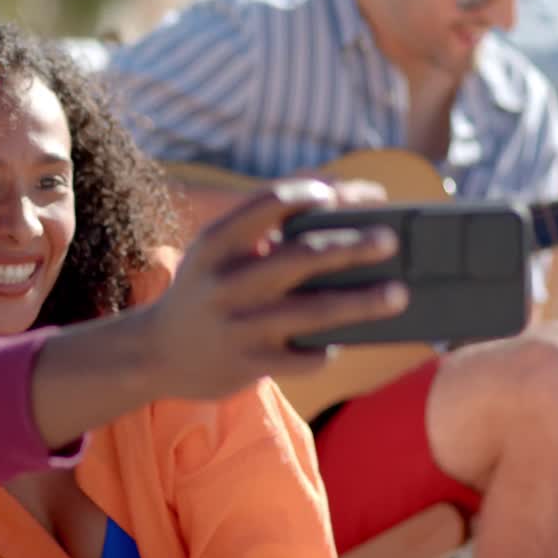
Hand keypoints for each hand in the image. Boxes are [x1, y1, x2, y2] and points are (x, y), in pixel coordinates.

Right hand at [142, 178, 406, 400]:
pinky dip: (330, 348)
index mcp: (216, 243)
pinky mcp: (250, 363)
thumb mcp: (217, 252)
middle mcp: (225, 282)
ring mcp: (239, 325)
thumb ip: (264, 231)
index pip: (268, 204)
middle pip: (301, 257)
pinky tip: (341, 340)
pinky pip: (306, 355)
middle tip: (391, 240)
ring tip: (399, 294)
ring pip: (314, 311)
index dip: (311, 194)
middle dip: (352, 246)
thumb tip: (342, 210)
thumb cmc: (207, 290)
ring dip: (363, 302)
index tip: (348, 193)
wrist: (157, 352)